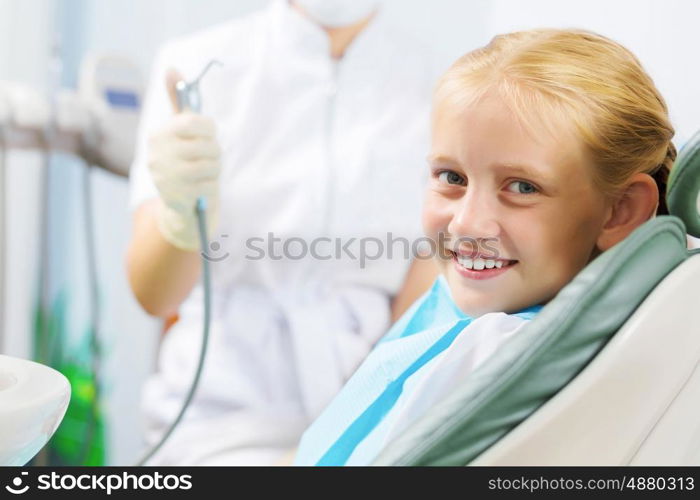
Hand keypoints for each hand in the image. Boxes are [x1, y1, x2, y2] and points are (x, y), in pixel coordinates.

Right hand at [148, 69, 221, 250]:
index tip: (206, 136)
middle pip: (208, 145)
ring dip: (214, 170)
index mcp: (158, 135)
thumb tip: (171, 68)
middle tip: (205, 160)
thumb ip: (176, 100)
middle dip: (214, 153)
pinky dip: (212, 186)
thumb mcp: (180, 131)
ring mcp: (166, 176)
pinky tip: (202, 189)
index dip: (209, 130)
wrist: (181, 208)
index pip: (195, 122)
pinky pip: (211, 183)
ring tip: (203, 175)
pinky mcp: (178, 196)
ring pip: (212, 164)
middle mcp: (157, 154)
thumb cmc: (185, 161)